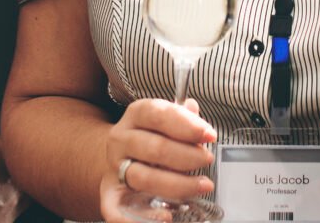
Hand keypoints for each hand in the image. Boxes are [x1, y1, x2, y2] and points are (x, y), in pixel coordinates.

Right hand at [97, 98, 214, 220]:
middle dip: (187, 156)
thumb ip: (182, 117)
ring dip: (177, 185)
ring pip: (143, 178)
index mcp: (136, 115)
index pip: (159, 114)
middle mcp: (121, 139)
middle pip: (154, 147)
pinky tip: (166, 216)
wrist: (123, 155)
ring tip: (202, 186)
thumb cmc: (153, 137)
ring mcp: (115, 167)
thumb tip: (193, 108)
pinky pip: (117, 208)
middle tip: (207, 160)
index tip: (209, 135)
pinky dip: (142, 216)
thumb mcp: (166, 120)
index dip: (186, 124)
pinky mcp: (110, 193)